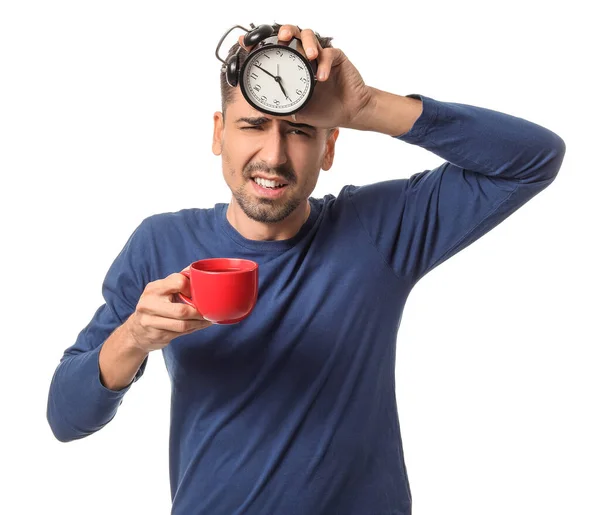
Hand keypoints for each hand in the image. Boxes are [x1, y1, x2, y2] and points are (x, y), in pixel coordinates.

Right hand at [126, 267, 212, 352]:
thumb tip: (197, 269)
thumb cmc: (155, 305)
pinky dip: (194, 329)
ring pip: (183, 325)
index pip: (179, 282)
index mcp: (153, 288)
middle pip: (182, 310)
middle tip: (208, 311)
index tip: (198, 293)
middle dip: (199, 312)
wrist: (136, 330)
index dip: (192, 288)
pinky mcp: (157, 335)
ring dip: (199, 323)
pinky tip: (199, 325)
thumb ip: (178, 280)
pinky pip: (181, 333)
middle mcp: (149, 304)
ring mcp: (151, 322)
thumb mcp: (162, 290)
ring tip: (207, 319)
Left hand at [240, 24, 374, 128]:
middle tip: (280, 38)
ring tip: (308, 56)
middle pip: (292, 34)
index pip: (275, 50)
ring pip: (310, 36)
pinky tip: (321, 77)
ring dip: (307, 42)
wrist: (349, 113)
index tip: (246, 42)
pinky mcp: (336, 59)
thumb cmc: (325, 110)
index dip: (261, 43)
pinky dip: (323, 63)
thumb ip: (280, 110)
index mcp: (293, 67)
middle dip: (285, 31)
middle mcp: (305, 58)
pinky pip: (329, 54)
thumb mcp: (298, 112)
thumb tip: (259, 110)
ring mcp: (320, 56)